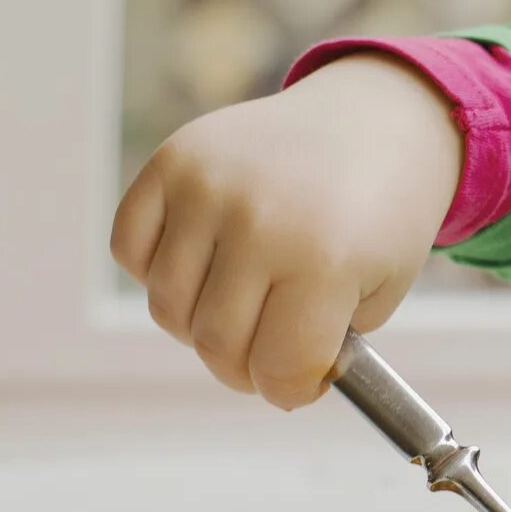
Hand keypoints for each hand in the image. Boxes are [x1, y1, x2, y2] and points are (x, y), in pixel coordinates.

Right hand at [111, 55, 463, 406]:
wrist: (372, 121)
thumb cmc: (379, 216)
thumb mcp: (380, 290)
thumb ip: (322, 346)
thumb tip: (267, 378)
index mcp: (325, 259)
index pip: (280, 368)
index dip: (289, 390)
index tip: (299, 383)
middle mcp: (259, 221)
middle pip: (215, 344)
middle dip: (242, 367)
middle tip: (267, 350)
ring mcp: (208, 187)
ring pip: (167, 307)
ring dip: (198, 323)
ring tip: (240, 302)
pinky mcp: (173, 161)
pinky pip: (129, 250)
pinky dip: (155, 271)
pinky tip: (203, 262)